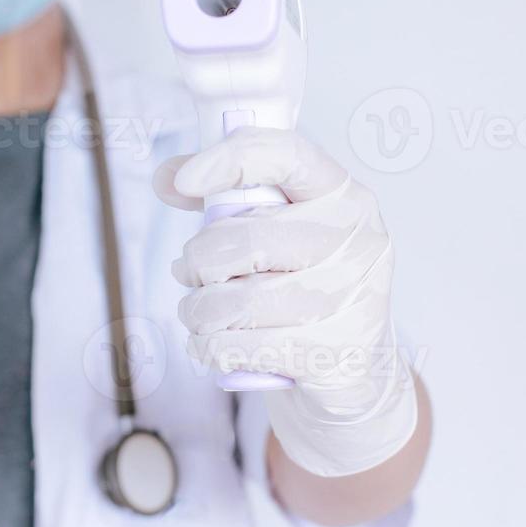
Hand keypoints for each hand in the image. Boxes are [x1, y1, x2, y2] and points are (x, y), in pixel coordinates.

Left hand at [155, 127, 418, 477]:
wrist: (356, 370)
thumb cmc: (306, 289)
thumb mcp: (278, 233)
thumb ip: (225, 198)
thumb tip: (167, 178)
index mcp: (344, 196)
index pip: (287, 156)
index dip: (230, 161)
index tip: (187, 181)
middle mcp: (358, 240)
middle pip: (247, 238)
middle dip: (199, 260)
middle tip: (190, 273)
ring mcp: (352, 298)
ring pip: (239, 301)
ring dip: (198, 310)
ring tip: (198, 312)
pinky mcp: (335, 352)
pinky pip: (242, 348)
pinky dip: (210, 348)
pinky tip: (211, 344)